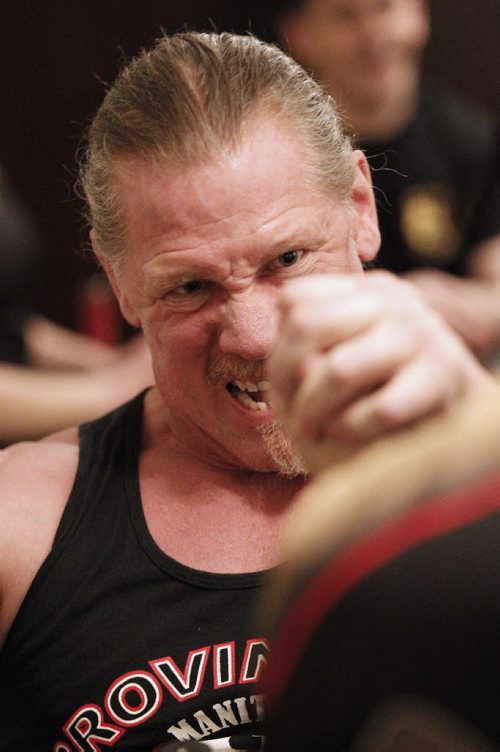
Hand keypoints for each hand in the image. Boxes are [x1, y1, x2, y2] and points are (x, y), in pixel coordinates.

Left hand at [268, 270, 494, 472]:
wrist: (444, 428)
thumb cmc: (374, 397)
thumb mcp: (329, 368)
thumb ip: (301, 357)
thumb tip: (307, 367)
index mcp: (362, 290)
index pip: (294, 302)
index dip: (278, 351)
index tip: (284, 386)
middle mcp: (391, 299)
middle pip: (305, 324)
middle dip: (285, 378)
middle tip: (292, 414)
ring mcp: (420, 331)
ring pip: (338, 369)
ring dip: (314, 410)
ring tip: (312, 430)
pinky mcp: (445, 374)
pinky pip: (380, 408)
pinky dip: (352, 428)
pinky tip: (347, 433)